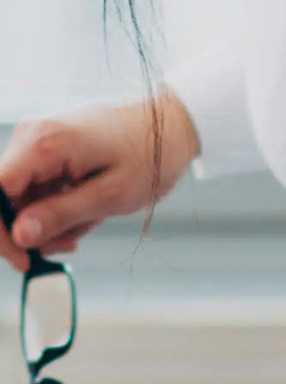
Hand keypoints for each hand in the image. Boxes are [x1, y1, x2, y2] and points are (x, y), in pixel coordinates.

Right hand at [0, 91, 198, 269]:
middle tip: (68, 244)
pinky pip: (35, 191)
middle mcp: (30, 138)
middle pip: (3, 199)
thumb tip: (19, 236)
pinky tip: (86, 212)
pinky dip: (56, 210)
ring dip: (48, 222)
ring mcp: (36, 144)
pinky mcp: (45, 151)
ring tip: (88, 222)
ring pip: (19, 200)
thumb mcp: (111, 195)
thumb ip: (61, 215)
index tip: (23, 258)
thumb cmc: (150, 155)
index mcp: (42, 144)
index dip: (0, 231)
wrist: (171, 126)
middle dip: (30, 231)